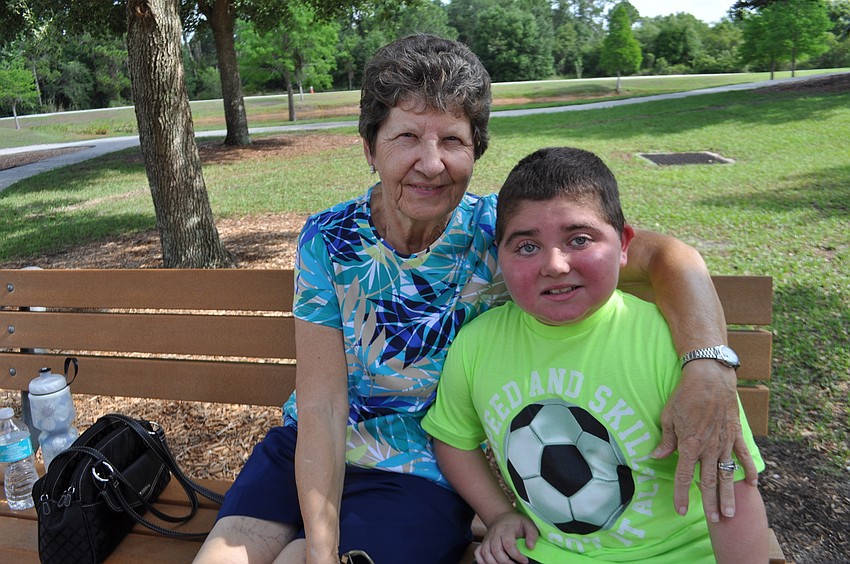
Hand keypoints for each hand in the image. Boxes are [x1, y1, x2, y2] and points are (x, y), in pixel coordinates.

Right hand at [474, 512, 538, 563]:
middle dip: (505, 562)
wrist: (502, 517)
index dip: (516, 555)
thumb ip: (532, 534)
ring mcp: (487, 539)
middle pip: (495, 550)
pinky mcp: (483, 543)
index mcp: (506, 529)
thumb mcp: (528, 524)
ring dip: (494, 563)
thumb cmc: (515, 522)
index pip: (508, 544)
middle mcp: (494, 535)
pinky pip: (478, 553)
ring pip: (485, 553)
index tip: (524, 561)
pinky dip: (482, 561)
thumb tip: (531, 546)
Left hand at [652, 360, 757, 521]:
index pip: (684, 476)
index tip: (680, 510)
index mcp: (690, 445)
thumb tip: (656, 456)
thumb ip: (666, 440)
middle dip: (710, 502)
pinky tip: (751, 484)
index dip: (682, 494)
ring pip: (727, 474)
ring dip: (728, 494)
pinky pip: (743, 456)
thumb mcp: (668, 417)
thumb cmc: (685, 395)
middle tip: (714, 520)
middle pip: (709, 481)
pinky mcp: (736, 435)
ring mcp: (724, 443)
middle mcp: (708, 448)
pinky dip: (748, 470)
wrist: (709, 378)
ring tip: (730, 512)